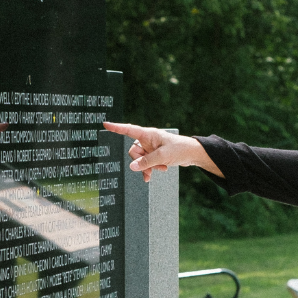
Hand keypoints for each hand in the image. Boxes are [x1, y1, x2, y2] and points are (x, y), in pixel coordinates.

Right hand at [102, 122, 221, 181]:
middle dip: (141, 162)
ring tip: (161, 168)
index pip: (129, 129)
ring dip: (148, 167)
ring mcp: (150, 147)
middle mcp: (147, 139)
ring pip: (139, 159)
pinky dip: (149, 169)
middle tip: (152, 169)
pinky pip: (145, 163)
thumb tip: (132, 167)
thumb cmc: (179, 149)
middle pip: (133, 151)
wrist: (192, 154)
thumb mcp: (162, 157)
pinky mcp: (154, 155)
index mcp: (148, 134)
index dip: (116, 127)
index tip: (105, 124)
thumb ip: (146, 162)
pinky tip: (155, 174)